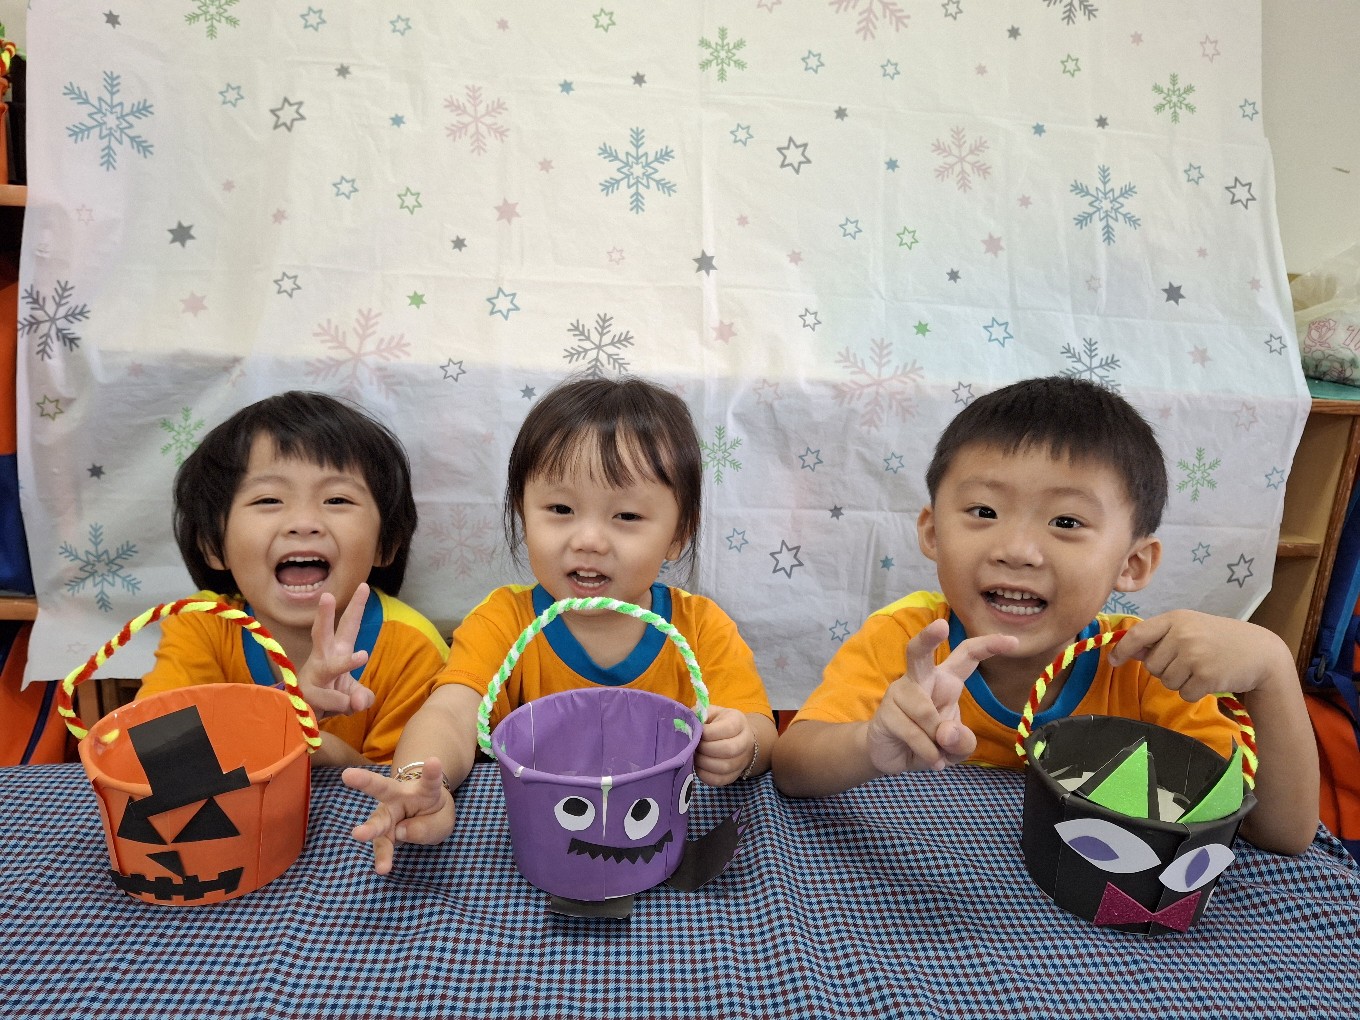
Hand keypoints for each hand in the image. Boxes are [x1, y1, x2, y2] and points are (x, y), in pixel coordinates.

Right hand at [300, 583, 375, 717]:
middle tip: (327, 596)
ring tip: (363, 656)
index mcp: (337, 651)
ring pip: (329, 666)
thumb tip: (359, 702)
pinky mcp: (306, 694)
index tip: (364, 586)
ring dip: (347, 662)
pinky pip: (331, 699)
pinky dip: (341, 704)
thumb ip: (363, 696)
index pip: (349, 626)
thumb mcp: (354, 696)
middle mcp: (323, 658)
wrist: (305, 718)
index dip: (356, 607)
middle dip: (325, 615)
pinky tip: (342, 707)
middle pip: (322, 633)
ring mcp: (313, 675)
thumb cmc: (332, 698)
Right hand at [343, 758, 455, 874]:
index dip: (431, 772)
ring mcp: (387, 816)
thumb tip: (399, 833)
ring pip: (377, 821)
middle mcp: (399, 798)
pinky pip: (383, 846)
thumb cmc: (433, 812)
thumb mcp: (441, 821)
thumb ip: (426, 827)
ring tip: (359, 834)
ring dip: (369, 829)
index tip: (434, 761)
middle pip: (382, 787)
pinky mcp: (382, 834)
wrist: (423, 816)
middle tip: (347, 774)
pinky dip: (383, 857)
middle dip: (364, 781)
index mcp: (422, 789)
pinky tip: (383, 868)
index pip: (428, 780)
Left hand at [695, 705, 754, 785]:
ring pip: (724, 767)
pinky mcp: (733, 775)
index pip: (728, 728)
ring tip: (695, 756)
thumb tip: (684, 726)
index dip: (709, 732)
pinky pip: (720, 780)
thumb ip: (698, 716)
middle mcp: (745, 741)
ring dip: (704, 762)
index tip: (698, 732)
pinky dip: (705, 775)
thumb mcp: (709, 712)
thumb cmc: (717, 723)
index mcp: (738, 721)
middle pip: (729, 749)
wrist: (735, 738)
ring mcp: (741, 760)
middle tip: (695, 746)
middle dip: (706, 749)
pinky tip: (698, 766)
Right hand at [865, 618, 1016, 773]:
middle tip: (941, 625)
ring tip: (937, 753)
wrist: (892, 756)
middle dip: (929, 637)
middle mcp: (919, 680)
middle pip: (919, 652)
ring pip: (924, 712)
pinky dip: (927, 752)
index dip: (988, 646)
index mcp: (944, 680)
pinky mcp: (885, 713)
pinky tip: (930, 760)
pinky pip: (913, 733)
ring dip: (936, 739)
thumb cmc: (929, 742)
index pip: (966, 656)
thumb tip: (945, 732)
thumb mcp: (957, 747)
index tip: (1013, 641)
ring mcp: (899, 694)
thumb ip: (963, 741)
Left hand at [1107, 609, 1293, 702]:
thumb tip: (1127, 651)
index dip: (1122, 649)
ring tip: (1201, 668)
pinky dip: (1194, 692)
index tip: (1113, 660)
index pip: (1138, 634)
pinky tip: (1209, 679)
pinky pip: (1183, 693)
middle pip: (1151, 665)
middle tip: (1189, 662)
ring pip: (1166, 681)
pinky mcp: (1205, 676)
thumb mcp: (1190, 629)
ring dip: (1180, 681)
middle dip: (1165, 669)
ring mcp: (1194, 655)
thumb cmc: (1220, 639)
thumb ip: (1159, 638)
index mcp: (1175, 619)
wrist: (1260, 652)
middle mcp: (1182, 634)